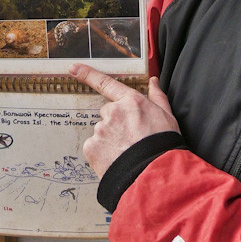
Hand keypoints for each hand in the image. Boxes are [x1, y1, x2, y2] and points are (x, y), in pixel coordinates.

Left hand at [70, 63, 179, 177]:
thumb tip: (153, 81)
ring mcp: (101, 130)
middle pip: (108, 114)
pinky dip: (102, 154)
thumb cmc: (163, 145)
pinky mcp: (92, 148)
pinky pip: (94, 148)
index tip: (73, 68)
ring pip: (102, 133)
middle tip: (129, 138)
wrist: (154, 173)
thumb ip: (157, 97)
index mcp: (131, 102)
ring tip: (125, 153)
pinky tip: (115, 160)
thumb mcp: (167, 116)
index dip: (88, 74)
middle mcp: (113, 112)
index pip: (107, 84)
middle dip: (115, 124)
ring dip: (110, 141)